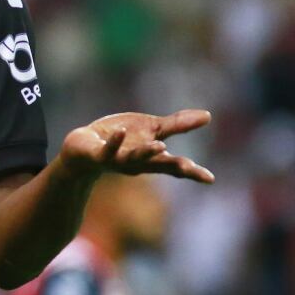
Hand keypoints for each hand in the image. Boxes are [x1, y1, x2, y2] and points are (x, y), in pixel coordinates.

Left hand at [59, 110, 213, 183]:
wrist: (83, 147)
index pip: (176, 166)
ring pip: (133, 159)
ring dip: (146, 153)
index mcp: (152, 159)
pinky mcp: (98, 154)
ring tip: (160, 146)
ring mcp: (117, 160)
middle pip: (158, 165)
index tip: (210, 179)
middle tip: (189, 167)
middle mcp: (137, 163)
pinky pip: (107, 150)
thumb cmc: (121, 140)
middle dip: (173, 166)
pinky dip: (115, 141)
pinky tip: (121, 132)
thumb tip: (208, 116)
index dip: (193, 173)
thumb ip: (177, 125)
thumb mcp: (151, 129)